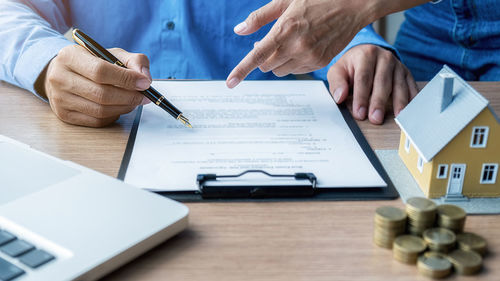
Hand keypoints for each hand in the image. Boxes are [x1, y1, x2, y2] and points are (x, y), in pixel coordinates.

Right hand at [42, 45, 151, 126]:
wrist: (63, 73)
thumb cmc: (91, 63)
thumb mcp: (112, 54)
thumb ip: (134, 61)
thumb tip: (145, 78)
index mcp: (70, 56)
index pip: (100, 71)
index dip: (126, 79)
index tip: (145, 83)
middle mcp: (60, 77)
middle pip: (101, 94)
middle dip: (129, 97)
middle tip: (144, 96)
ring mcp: (60, 98)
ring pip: (100, 110)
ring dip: (124, 107)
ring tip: (134, 101)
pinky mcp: (65, 115)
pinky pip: (97, 121)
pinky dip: (114, 115)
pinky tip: (119, 107)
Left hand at [226, 0, 369, 87]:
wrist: (353, 4)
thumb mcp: (286, 0)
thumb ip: (259, 17)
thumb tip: (239, 30)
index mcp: (285, 29)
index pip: (257, 56)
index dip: (241, 71)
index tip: (230, 83)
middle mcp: (296, 46)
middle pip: (267, 66)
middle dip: (263, 58)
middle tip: (269, 42)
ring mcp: (309, 57)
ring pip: (280, 71)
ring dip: (278, 61)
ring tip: (288, 43)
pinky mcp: (320, 63)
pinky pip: (296, 71)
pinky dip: (293, 63)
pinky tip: (302, 47)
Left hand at [327, 44, 417, 123]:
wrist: (366, 54)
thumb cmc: (351, 66)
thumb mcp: (338, 71)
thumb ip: (337, 83)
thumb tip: (340, 96)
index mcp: (366, 55)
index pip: (363, 78)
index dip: (361, 97)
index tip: (359, 113)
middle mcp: (385, 58)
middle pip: (382, 82)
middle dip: (379, 102)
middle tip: (376, 118)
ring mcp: (398, 65)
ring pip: (399, 85)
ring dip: (399, 102)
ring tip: (398, 117)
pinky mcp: (406, 73)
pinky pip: (412, 86)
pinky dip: (412, 99)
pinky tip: (411, 110)